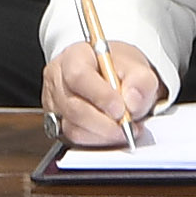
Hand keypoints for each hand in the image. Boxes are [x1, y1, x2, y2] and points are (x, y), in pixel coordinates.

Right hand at [45, 39, 165, 145]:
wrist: (112, 77)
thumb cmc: (118, 68)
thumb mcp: (137, 66)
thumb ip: (140, 81)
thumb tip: (132, 102)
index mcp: (74, 56)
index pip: (79, 76)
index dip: (100, 96)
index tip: (121, 109)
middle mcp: (58, 78)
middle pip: (74, 107)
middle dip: (105, 123)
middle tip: (128, 125)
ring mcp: (54, 102)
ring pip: (73, 127)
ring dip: (103, 134)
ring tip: (125, 130)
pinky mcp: (57, 123)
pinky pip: (74, 138)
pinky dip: (97, 140)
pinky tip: (112, 134)